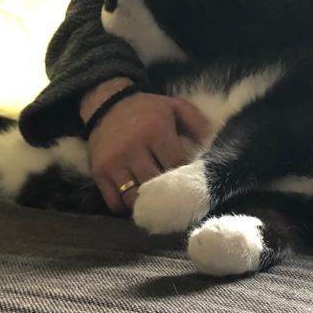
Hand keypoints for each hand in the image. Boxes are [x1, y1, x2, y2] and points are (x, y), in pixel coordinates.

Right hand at [82, 78, 211, 214]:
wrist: (106, 104)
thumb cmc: (147, 109)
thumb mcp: (175, 106)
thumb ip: (198, 123)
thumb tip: (213, 147)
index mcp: (155, 131)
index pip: (176, 164)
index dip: (187, 177)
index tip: (194, 185)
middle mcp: (133, 148)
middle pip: (155, 185)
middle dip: (170, 195)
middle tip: (179, 201)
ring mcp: (114, 163)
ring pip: (134, 198)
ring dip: (148, 205)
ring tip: (159, 206)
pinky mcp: (99, 173)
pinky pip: (114, 202)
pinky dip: (126, 208)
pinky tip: (137, 202)